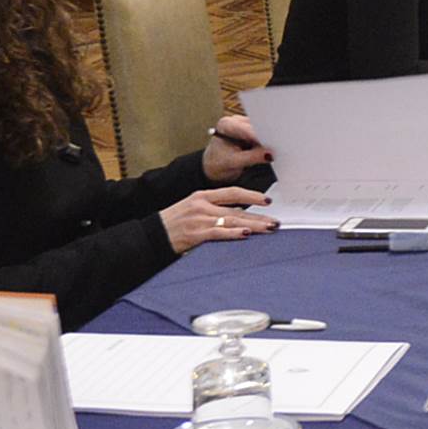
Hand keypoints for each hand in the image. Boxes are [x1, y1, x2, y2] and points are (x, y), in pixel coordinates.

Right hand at [160, 186, 275, 253]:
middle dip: (259, 216)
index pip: (232, 192)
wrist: (152, 235)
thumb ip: (212, 210)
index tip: (266, 200)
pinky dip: (234, 233)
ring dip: (254, 225)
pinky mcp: (196, 234)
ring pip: (233, 220)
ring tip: (269, 228)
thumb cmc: (172, 224)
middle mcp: (202, 205)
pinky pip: (219, 232)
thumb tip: (237, 217)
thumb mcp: (191, 209)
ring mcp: (199, 219)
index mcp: (201, 196)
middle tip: (275, 221)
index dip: (251, 196)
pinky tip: (246, 234)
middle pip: (237, 209)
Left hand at [202, 112, 270, 181]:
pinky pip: (263, 134)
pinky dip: (266, 143)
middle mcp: (235, 121)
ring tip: (270, 153)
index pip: (249, 129)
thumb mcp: (234, 162)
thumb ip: (252, 157)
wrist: (214, 166)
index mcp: (226, 124)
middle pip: (257, 127)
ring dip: (267, 141)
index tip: (273, 146)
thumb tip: (270, 154)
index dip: (262, 137)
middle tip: (275, 151)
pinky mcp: (251, 130)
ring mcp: (244, 125)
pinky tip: (267, 150)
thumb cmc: (218, 163)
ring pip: (262, 130)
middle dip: (266, 139)